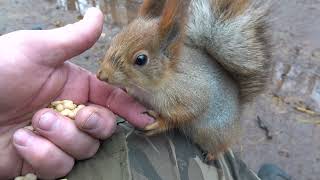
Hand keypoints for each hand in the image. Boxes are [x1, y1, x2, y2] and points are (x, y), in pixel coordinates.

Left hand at [0, 8, 153, 178]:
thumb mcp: (35, 50)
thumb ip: (73, 38)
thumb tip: (98, 14)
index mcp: (74, 88)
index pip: (112, 99)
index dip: (130, 107)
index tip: (145, 117)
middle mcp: (70, 114)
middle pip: (104, 129)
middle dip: (90, 125)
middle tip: (68, 113)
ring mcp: (57, 140)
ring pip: (84, 151)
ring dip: (60, 139)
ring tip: (34, 124)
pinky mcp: (41, 162)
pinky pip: (59, 168)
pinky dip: (41, 156)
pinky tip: (21, 142)